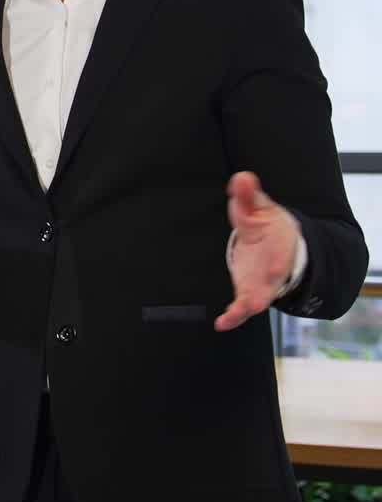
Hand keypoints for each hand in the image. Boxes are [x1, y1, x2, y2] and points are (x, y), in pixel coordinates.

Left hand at [216, 171, 300, 331]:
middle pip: (271, 285)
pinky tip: (220, 324)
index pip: (281, 256)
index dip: (277, 263)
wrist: (276, 243)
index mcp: (280, 245)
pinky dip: (233, 317)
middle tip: (255, 303)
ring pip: (257, 300)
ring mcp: (261, 283)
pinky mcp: (247, 292)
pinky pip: (241, 309)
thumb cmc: (267, 223)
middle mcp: (273, 269)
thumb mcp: (259, 206)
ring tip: (234, 316)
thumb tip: (242, 177)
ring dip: (246, 308)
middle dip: (264, 293)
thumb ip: (248, 195)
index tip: (274, 271)